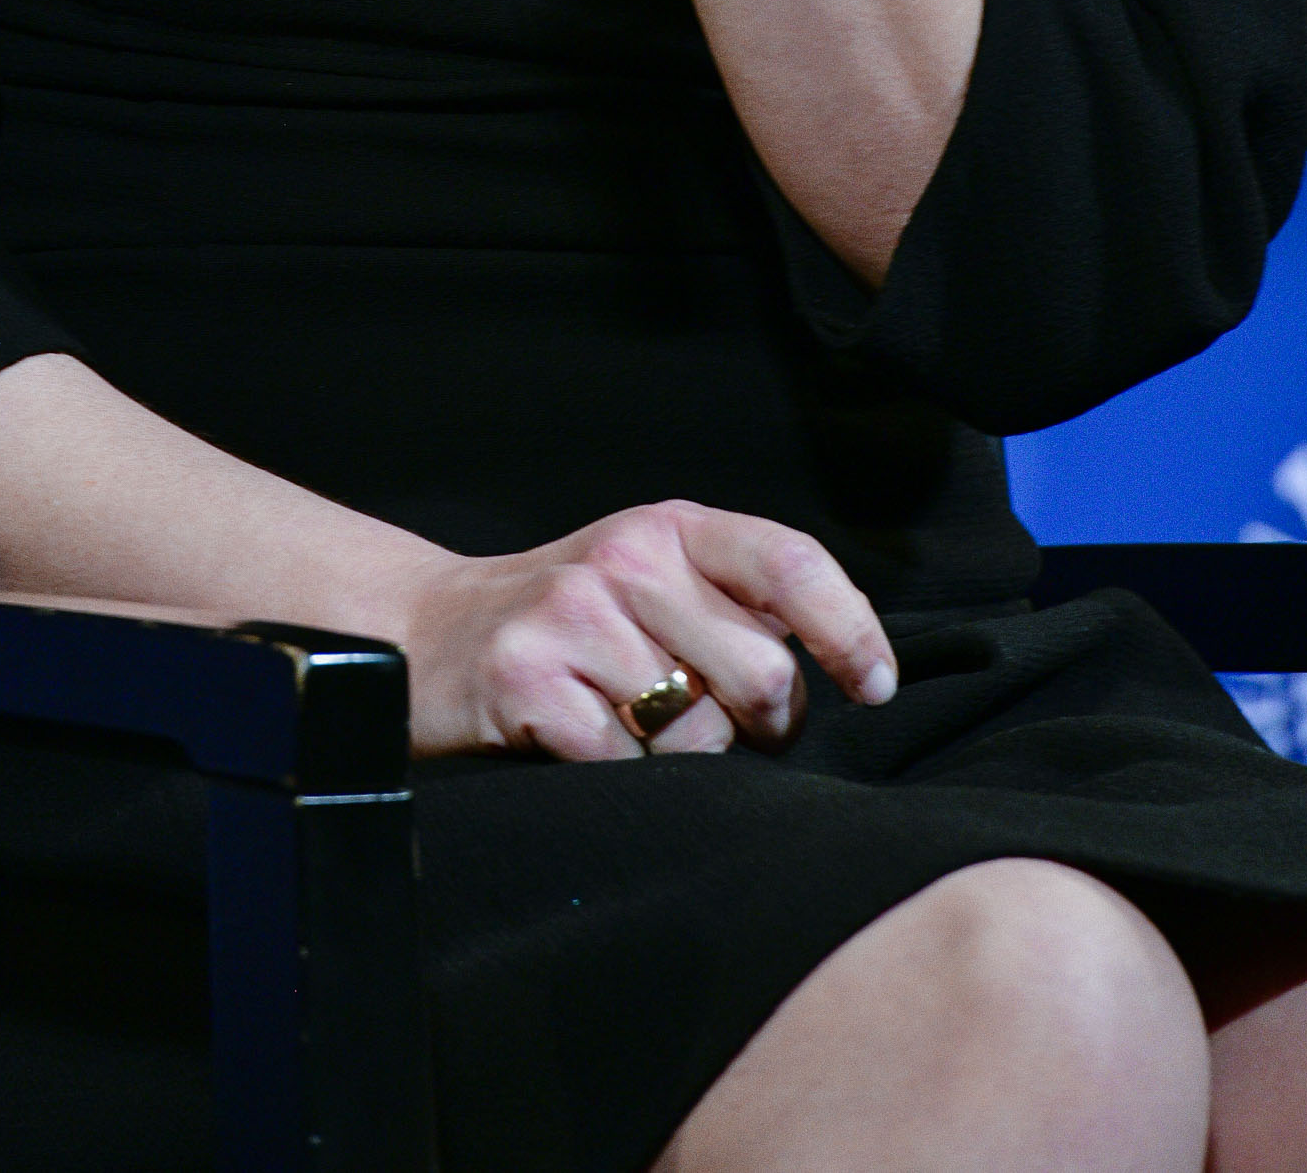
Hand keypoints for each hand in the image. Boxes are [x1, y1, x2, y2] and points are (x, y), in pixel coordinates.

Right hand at [397, 497, 898, 762]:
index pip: (791, 562)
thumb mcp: (655, 579)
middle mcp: (625, 559)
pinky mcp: (528, 681)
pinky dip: (621, 778)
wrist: (432, 632)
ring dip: (684, 759)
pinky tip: (586, 742)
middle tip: (720, 724)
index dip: (850, 630)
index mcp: (671, 528)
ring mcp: (572, 617)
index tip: (874, 687)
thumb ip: (740, 602)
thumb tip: (854, 662)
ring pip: (700, 736)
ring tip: (634, 726)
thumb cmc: (573, 620)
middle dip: (761, 727)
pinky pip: (628, 767)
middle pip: (761, 675)